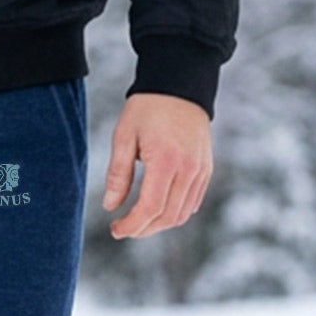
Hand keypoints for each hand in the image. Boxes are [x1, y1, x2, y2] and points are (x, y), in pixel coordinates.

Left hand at [102, 92, 213, 238]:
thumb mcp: (124, 136)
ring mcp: (201, 170)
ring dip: (159, 224)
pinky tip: (158, 209)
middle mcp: (188, 169)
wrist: (179, 85)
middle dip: (143, 229)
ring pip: (182, 214)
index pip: (150, 208)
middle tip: (123, 228)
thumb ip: (117, 174)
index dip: (131, 225)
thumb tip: (110, 206)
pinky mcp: (206, 169)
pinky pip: (192, 202)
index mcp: (166, 161)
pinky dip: (175, 212)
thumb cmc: (147, 108)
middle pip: (167, 216)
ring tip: (138, 221)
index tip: (115, 229)